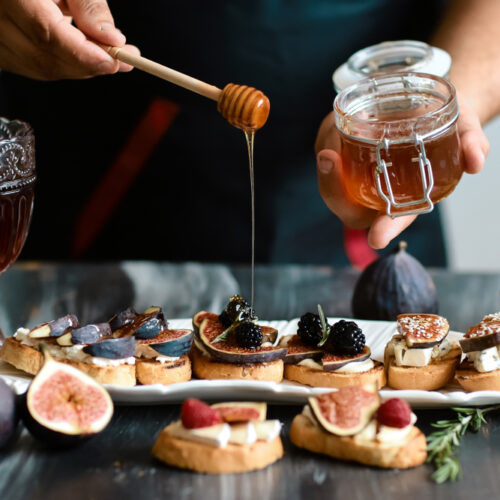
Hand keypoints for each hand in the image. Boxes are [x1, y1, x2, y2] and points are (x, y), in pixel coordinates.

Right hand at [0, 0, 139, 79]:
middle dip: (89, 64)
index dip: (84, 53)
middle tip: (123, 59)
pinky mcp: (2, 51)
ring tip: (109, 53)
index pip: (46, 34)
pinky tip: (84, 51)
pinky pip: (34, 66)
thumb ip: (88, 4)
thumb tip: (112, 39)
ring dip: (80, 66)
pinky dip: (64, 63)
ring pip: (42, 68)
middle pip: (46, 58)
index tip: (114, 60)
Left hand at [314, 92, 488, 248]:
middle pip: (350, 209)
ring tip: (332, 139)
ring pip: (334, 188)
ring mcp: (358, 181)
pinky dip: (325, 146)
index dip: (385, 229)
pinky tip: (331, 130)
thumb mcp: (464, 128)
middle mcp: (380, 195)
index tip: (376, 237)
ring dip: (327, 169)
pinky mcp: (345, 162)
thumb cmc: (446, 125)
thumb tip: (476, 162)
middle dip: (335, 191)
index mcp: (408, 199)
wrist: (429, 104)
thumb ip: (471, 144)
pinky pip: (328, 163)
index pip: (393, 220)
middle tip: (330, 159)